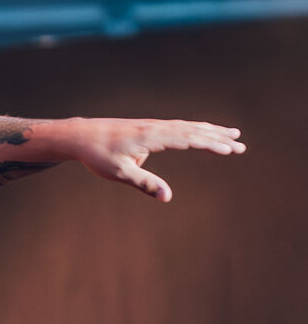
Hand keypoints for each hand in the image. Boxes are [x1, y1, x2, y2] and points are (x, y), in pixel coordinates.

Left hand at [65, 117, 244, 201]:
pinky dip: (194, 128)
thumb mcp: (120, 173)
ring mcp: (153, 125)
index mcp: (152, 137)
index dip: (211, 145)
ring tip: (232, 133)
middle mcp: (156, 128)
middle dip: (218, 139)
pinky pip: (178, 126)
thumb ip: (145, 184)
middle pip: (194, 131)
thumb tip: (167, 197)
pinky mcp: (148, 127)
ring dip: (211, 130)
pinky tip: (201, 131)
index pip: (188, 140)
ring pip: (188, 126)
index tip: (231, 150)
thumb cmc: (98, 156)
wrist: (81, 136)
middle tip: (242, 145)